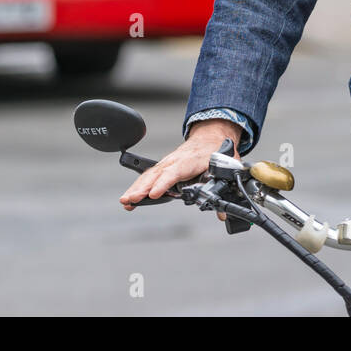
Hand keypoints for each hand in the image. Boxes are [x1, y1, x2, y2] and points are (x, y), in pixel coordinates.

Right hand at [119, 119, 241, 218]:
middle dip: (142, 187)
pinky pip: (148, 176)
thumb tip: (221, 214)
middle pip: (156, 174)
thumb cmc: (216, 150)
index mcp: (189, 160)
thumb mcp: (225, 167)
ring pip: (149, 175)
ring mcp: (167, 163)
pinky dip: (138, 186)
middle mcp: (174, 161)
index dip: (163, 183)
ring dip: (136, 188)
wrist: (211, 136)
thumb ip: (222, 189)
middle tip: (130, 200)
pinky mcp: (163, 167)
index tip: (153, 194)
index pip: (174, 172)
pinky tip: (130, 198)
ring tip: (126, 202)